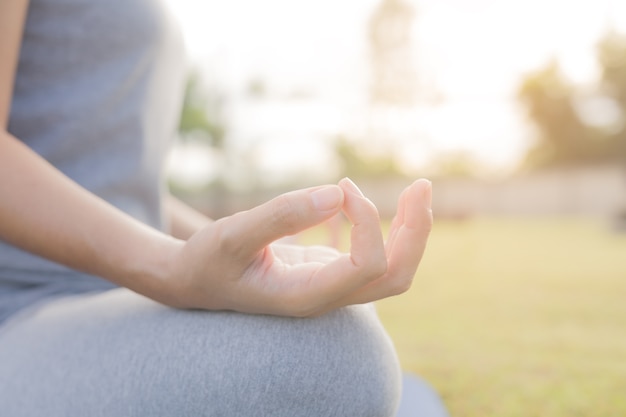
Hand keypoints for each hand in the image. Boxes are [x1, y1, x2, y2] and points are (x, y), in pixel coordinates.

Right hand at [167, 178, 431, 316]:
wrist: (195, 282)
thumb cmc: (208, 260)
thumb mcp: (232, 234)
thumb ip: (282, 215)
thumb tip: (336, 193)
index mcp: (307, 296)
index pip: (368, 266)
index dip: (369, 223)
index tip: (343, 187)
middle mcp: (326, 296)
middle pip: (395, 277)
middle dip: (416, 232)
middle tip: (421, 184)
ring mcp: (330, 286)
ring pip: (390, 270)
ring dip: (410, 231)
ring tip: (416, 189)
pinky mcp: (328, 272)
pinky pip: (372, 257)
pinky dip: (386, 229)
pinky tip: (380, 203)